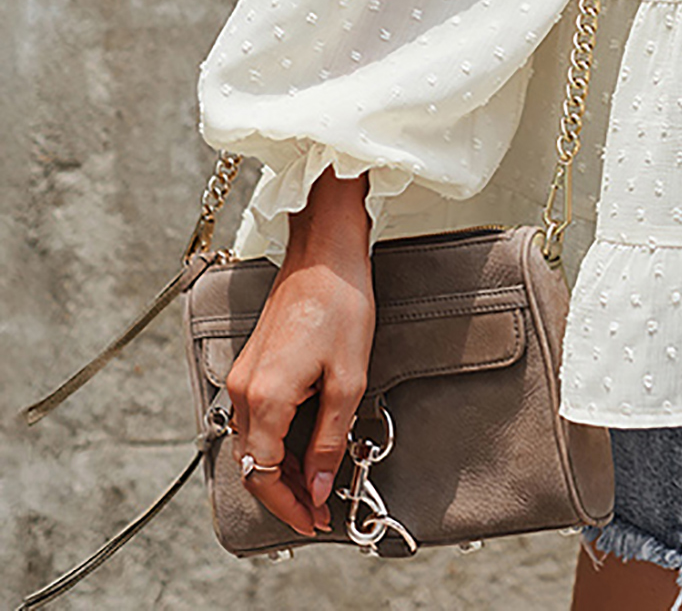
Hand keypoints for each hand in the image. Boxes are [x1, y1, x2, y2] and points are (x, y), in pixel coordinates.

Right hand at [224, 169, 374, 537]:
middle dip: (283, 493)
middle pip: (252, 464)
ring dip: (277, 468)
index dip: (289, 504)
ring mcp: (242, 375)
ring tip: (313, 482)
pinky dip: (272, 442)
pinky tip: (300, 446)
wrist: (325, 253)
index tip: (314, 519)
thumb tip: (317, 483)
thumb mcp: (348, 378)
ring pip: (250, 443)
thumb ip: (330, 437)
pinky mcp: (250, 363)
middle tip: (317, 508)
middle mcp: (242, 390)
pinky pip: (252, 419)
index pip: (264, 475)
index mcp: (264, 397)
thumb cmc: (341, 303)